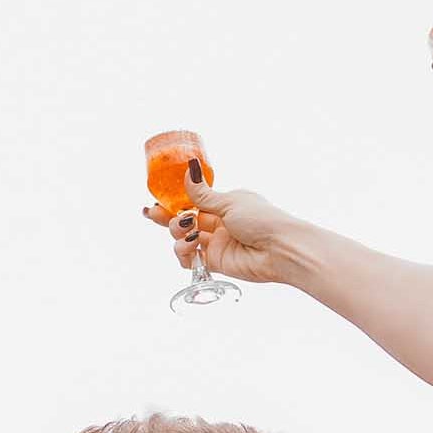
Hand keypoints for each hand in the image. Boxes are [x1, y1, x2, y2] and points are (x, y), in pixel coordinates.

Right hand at [141, 166, 290, 283]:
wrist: (280, 249)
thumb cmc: (262, 220)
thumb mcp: (230, 202)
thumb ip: (203, 194)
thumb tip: (189, 170)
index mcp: (225, 205)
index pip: (193, 203)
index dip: (173, 203)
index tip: (156, 201)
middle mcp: (219, 224)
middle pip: (185, 221)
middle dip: (167, 218)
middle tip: (153, 213)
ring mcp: (216, 244)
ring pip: (184, 240)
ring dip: (177, 234)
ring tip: (185, 230)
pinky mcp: (216, 262)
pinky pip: (190, 259)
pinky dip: (184, 253)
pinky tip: (188, 246)